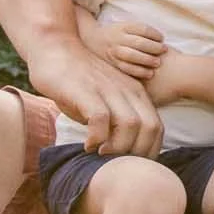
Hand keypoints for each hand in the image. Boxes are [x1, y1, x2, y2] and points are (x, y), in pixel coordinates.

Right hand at [28, 37, 162, 156]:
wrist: (55, 49)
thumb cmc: (79, 81)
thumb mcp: (107, 99)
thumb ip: (117, 120)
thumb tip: (120, 152)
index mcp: (135, 94)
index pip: (157, 128)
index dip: (148, 151)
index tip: (131, 164)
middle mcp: (127, 91)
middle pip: (150, 128)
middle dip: (137, 154)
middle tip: (117, 164)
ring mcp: (107, 90)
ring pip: (130, 125)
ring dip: (119, 148)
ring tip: (102, 156)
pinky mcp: (86, 91)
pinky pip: (101, 119)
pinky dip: (97, 138)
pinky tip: (87, 145)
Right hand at [87, 20, 166, 81]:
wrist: (93, 41)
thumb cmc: (117, 34)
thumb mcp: (126, 26)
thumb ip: (140, 32)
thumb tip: (161, 40)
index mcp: (123, 27)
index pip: (142, 29)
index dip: (154, 34)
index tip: (161, 38)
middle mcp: (118, 38)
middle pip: (139, 42)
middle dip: (154, 47)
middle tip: (164, 50)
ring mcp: (114, 51)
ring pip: (132, 56)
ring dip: (147, 60)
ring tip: (158, 63)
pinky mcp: (113, 63)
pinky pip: (127, 68)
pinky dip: (139, 72)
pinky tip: (149, 74)